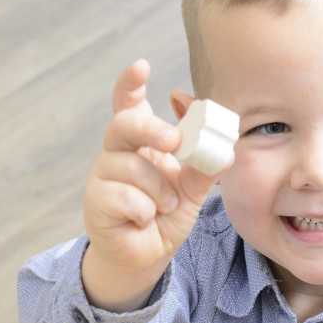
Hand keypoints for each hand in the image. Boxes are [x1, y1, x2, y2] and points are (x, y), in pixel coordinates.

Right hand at [81, 59, 229, 310]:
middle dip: (151, 129)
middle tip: (174, 142)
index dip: (130, 83)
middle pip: (124, 124)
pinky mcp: (96, 201)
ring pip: (134, 168)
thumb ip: (204, 169)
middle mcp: (118, 152)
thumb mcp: (192, 191)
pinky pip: (127, 197)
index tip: (141, 66)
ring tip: (163, 208)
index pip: (128, 104)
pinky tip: (143, 220)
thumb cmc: (165, 216)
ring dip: (159, 193)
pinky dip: (145, 212)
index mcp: (140, 142)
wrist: (146, 256)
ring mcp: (103, 175)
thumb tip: (226, 150)